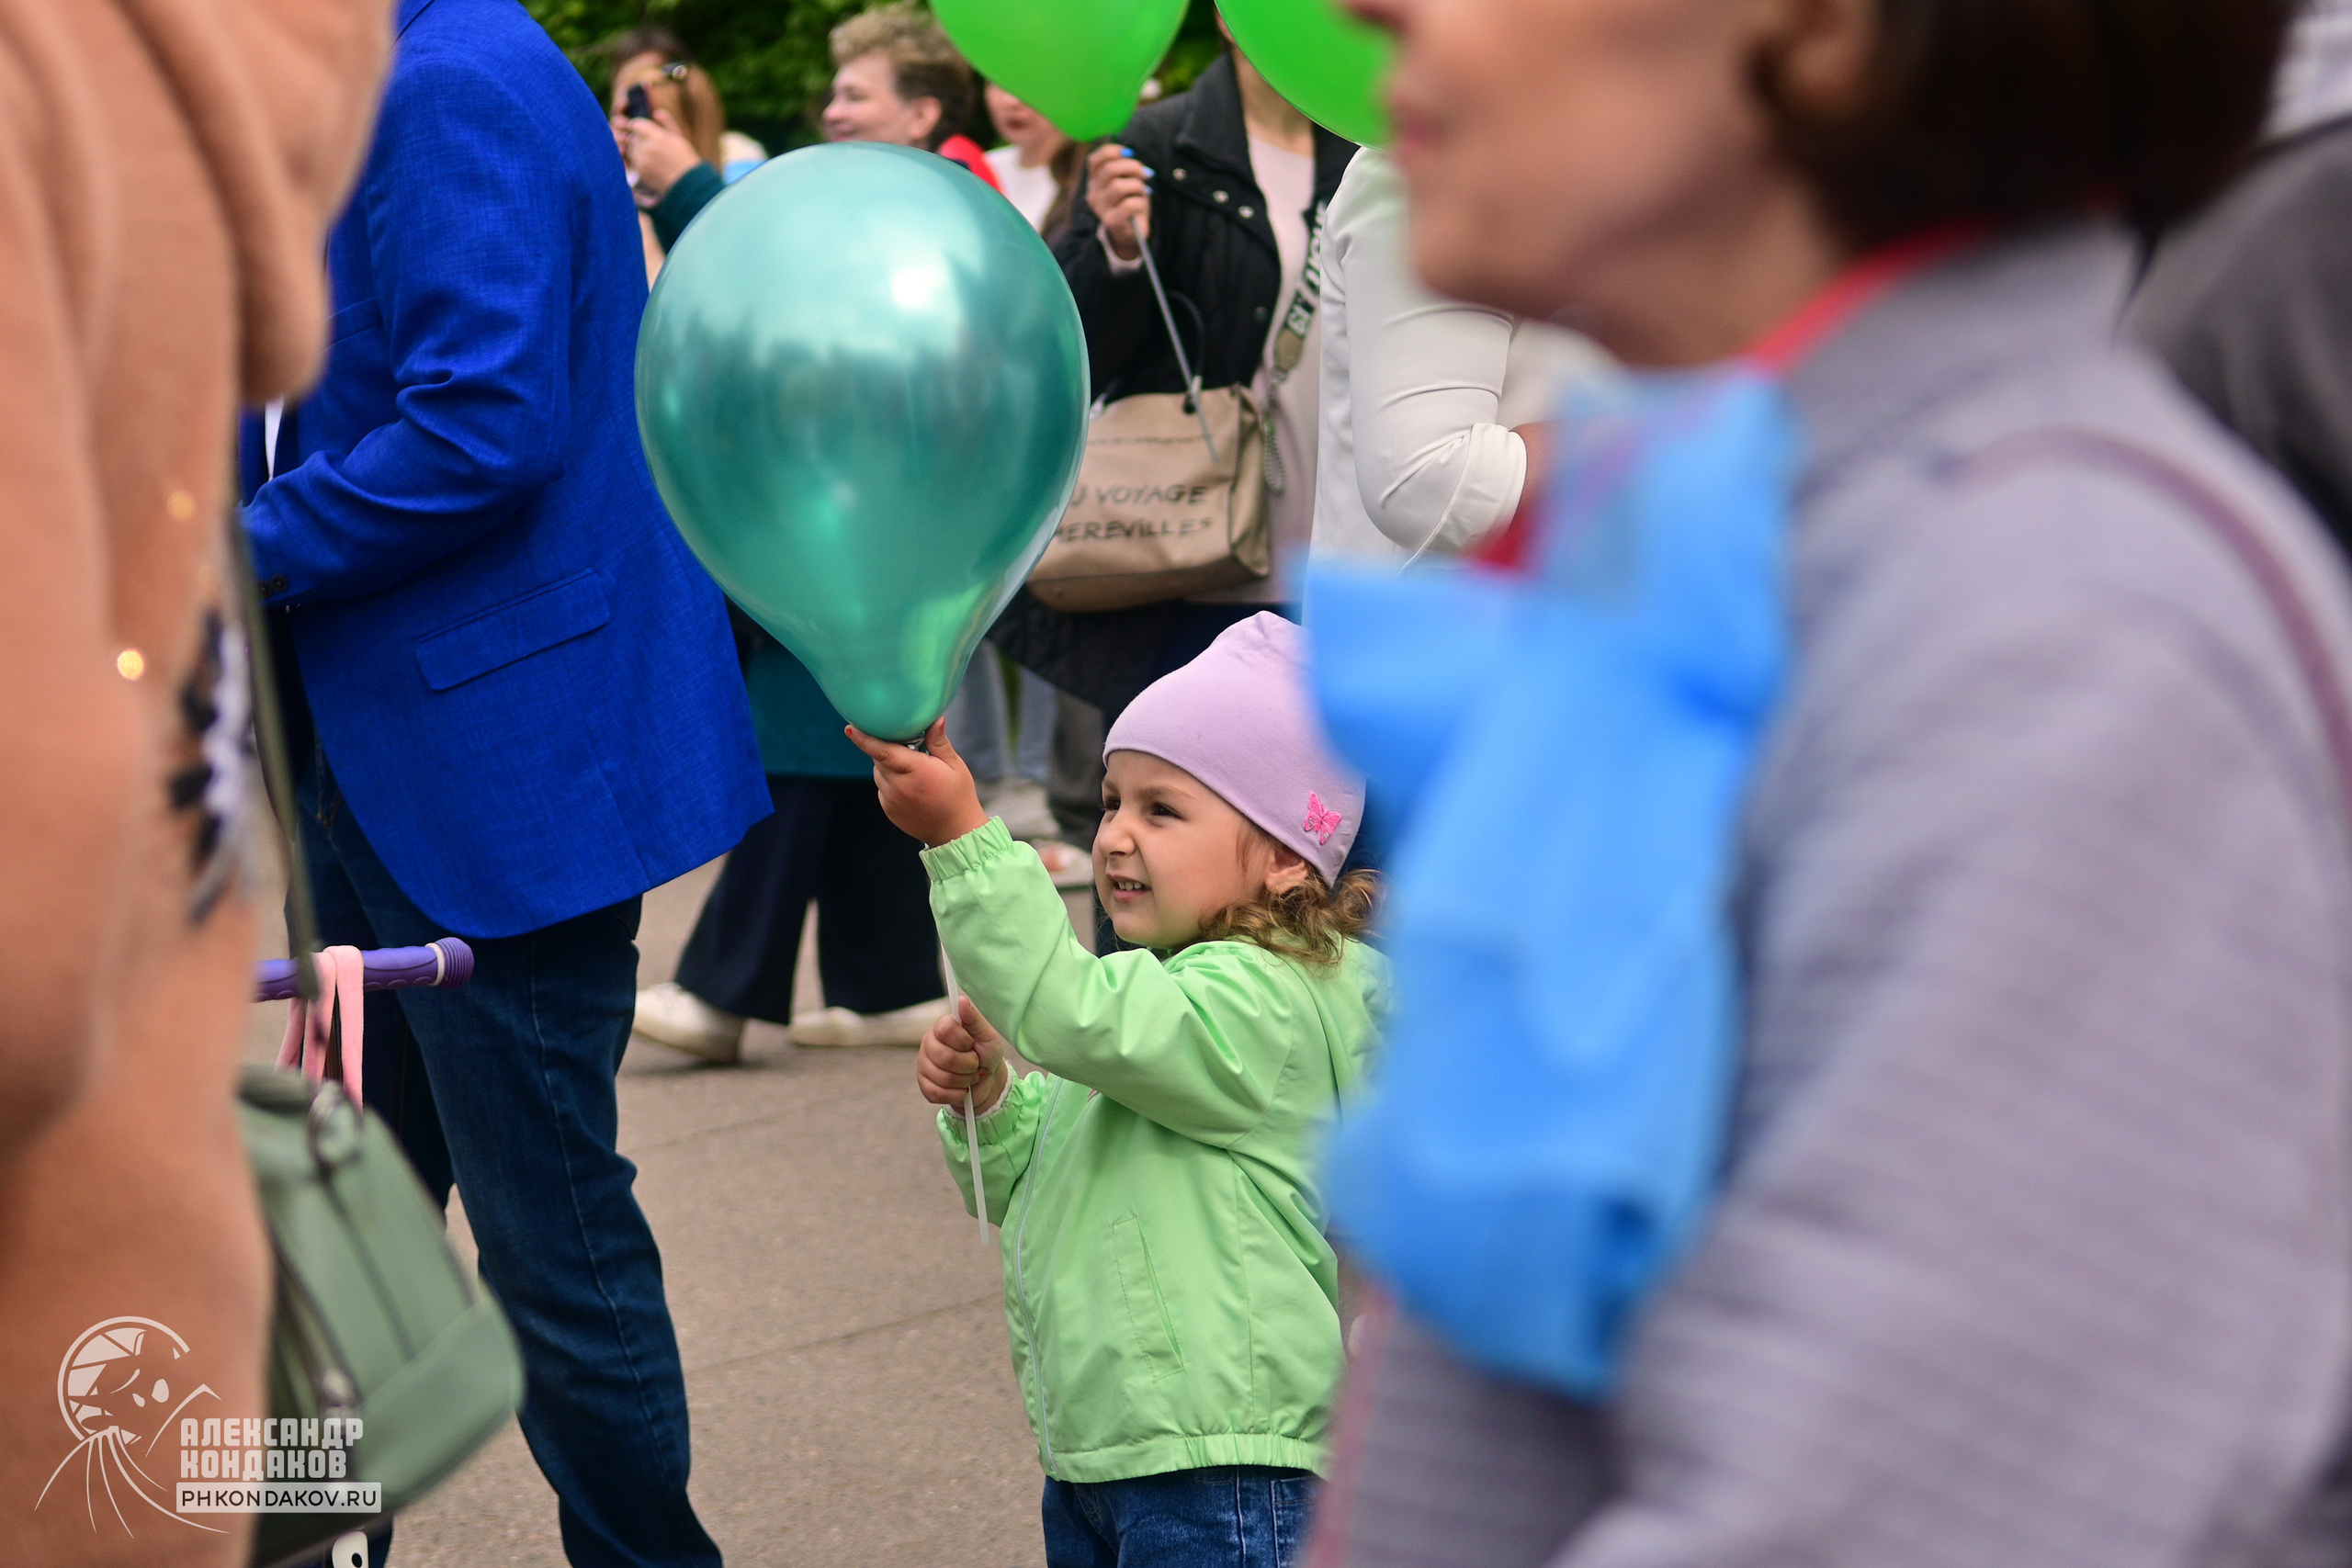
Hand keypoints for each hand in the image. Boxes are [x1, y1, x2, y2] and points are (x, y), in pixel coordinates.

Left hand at [616, 109, 705, 205]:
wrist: (688, 184)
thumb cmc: (686, 158)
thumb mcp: (679, 137)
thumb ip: (667, 122)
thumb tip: (656, 113)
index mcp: (657, 136)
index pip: (636, 124)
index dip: (639, 126)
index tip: (644, 130)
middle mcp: (647, 148)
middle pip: (633, 137)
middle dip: (639, 139)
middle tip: (653, 145)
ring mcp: (642, 161)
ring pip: (631, 149)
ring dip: (638, 150)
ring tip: (653, 155)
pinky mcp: (640, 172)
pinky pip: (633, 162)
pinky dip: (639, 161)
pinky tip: (652, 164)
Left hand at [847, 718, 989, 847]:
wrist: (954, 832)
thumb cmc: (958, 795)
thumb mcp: (954, 765)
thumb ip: (939, 742)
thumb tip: (935, 719)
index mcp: (916, 771)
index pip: (884, 752)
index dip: (865, 739)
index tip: (849, 728)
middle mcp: (899, 786)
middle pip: (879, 758)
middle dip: (887, 747)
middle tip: (908, 746)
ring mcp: (891, 800)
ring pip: (879, 772)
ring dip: (888, 765)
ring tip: (912, 770)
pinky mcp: (887, 809)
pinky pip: (882, 787)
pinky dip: (890, 781)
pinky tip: (910, 786)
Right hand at [918, 996, 1008, 1113]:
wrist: (988, 1082)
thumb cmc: (987, 1054)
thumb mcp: (987, 1035)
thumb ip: (973, 1019)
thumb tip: (961, 1000)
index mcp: (942, 1027)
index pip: (945, 1030)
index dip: (963, 1041)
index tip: (972, 1044)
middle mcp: (929, 1043)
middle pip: (944, 1057)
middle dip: (968, 1065)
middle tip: (975, 1064)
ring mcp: (924, 1065)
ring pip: (943, 1078)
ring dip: (965, 1081)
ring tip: (970, 1076)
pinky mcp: (924, 1085)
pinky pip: (937, 1093)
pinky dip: (957, 1094)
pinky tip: (962, 1089)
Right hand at [1086, 142, 1151, 261]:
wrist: (1131, 234)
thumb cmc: (1130, 203)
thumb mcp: (1128, 182)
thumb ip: (1126, 168)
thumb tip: (1131, 154)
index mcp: (1095, 181)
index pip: (1094, 160)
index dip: (1112, 151)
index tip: (1129, 152)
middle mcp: (1093, 193)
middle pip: (1109, 170)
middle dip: (1132, 166)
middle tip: (1145, 173)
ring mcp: (1100, 208)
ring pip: (1118, 186)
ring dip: (1137, 185)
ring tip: (1143, 191)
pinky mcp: (1110, 221)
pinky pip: (1128, 204)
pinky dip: (1140, 202)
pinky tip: (1142, 206)